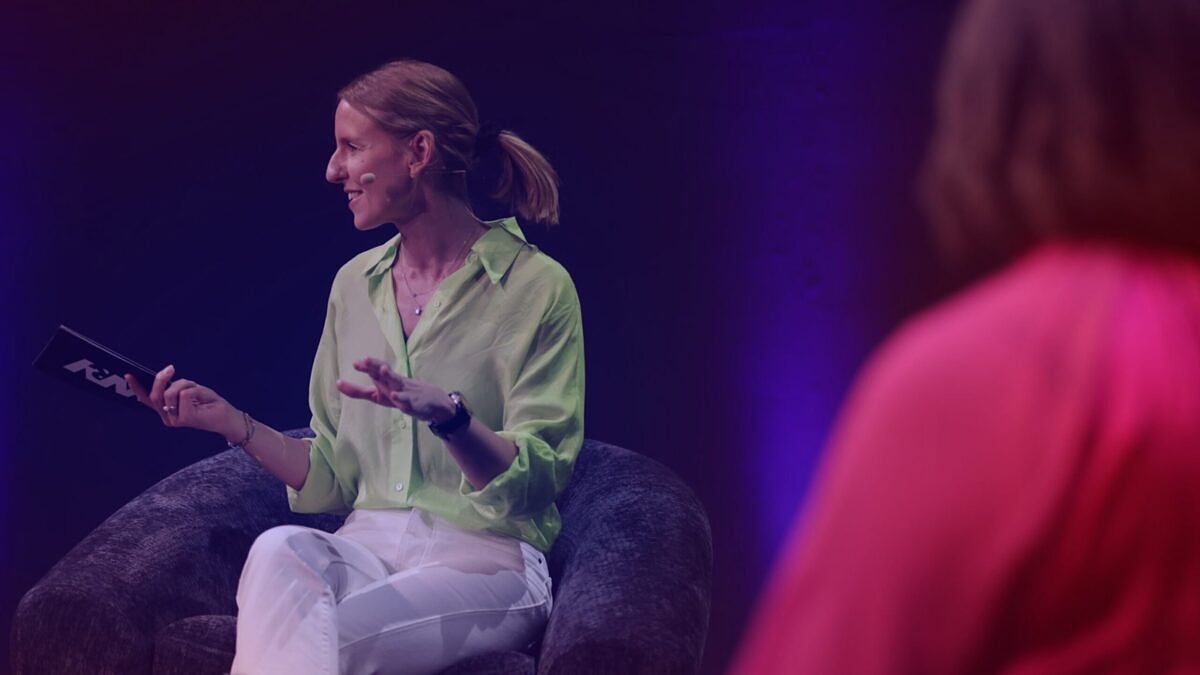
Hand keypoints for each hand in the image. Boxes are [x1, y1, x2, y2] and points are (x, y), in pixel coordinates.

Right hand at [126, 365, 242, 438]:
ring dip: (185, 384)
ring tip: (198, 390)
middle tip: (171, 369)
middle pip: (155, 395)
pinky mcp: (185, 419)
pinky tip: (203, 398)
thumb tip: (164, 378)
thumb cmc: (210, 403)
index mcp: (167, 410)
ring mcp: (175, 420)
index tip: (128, 375)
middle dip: (161, 379)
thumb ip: (175, 387)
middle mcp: (168, 417)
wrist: (228, 417)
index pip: (147, 400)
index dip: (137, 387)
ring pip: (170, 393)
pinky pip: (184, 394)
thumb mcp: (190, 390)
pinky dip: (194, 389)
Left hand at [337, 357, 455, 422]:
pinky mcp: (413, 402)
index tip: (356, 363)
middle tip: (365, 360)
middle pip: (384, 371)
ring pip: (396, 381)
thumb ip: (357, 390)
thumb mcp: (377, 394)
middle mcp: (395, 382)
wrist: (433, 402)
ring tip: (382, 370)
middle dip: (375, 365)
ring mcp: (405, 390)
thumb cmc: (401, 395)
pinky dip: (401, 397)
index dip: (367, 366)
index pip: (375, 370)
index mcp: (386, 379)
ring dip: (389, 375)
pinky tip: (394, 395)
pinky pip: (406, 399)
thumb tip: (337, 383)